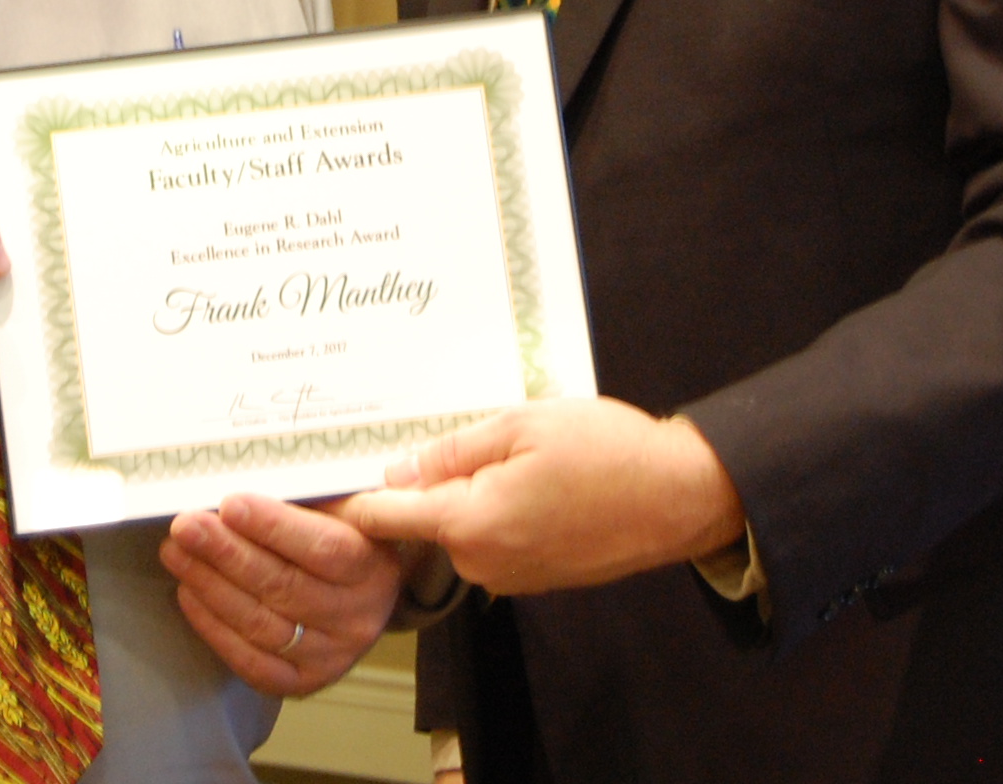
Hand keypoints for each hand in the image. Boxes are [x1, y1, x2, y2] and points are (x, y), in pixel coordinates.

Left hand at [159, 493, 404, 696]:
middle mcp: (357, 617)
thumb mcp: (345, 508)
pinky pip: (252, 661)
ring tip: (176, 553)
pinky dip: (214, 628)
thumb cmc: (347, 536)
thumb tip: (241, 482)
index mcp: (373, 566)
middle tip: (186, 527)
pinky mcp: (304, 681)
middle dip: (226, 553)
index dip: (273, 527)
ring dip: (210, 586)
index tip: (229, 504)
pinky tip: (189, 594)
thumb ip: (307, 498)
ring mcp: (332, 655)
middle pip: (283, 586)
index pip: (322, 548)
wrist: (371, 592)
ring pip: (261, 624)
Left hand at [334, 399, 743, 595]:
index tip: (320, 473)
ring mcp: (510, 577)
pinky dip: (495, 509)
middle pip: (421, 519)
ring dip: (465, 491)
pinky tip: (526, 475)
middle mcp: (483, 563)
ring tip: (503, 447)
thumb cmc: (609, 452)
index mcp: (472, 523)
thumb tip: (398, 469)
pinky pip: (492, 539)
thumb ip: (454, 449)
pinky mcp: (535, 578)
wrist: (682, 497)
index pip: (384, 516)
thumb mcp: (524, 424)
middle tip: (436, 429)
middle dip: (423, 478)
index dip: (350, 492)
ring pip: (458, 527)